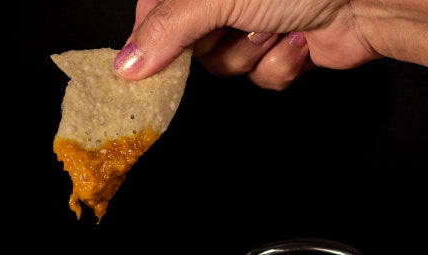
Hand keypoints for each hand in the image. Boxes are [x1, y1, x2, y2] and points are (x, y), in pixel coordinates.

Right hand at [115, 0, 380, 89]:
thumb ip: (165, 29)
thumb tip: (125, 64)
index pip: (156, 7)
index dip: (152, 36)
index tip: (147, 62)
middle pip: (189, 39)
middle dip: (215, 42)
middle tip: (237, 25)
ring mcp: (259, 15)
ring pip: (225, 62)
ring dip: (250, 53)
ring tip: (277, 25)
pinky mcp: (287, 44)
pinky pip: (260, 74)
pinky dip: (280, 64)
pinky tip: (301, 40)